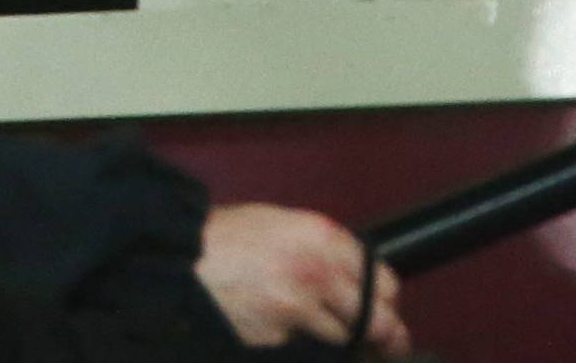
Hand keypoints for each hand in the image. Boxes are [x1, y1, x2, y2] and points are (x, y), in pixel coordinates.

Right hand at [195, 203, 408, 354]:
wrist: (185, 260)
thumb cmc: (229, 239)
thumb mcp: (285, 224)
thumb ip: (323, 248)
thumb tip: (350, 274)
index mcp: (323, 237)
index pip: (379, 277)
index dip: (386, 297)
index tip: (388, 309)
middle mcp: (318, 272)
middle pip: (375, 316)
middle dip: (385, 333)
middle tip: (390, 344)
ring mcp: (299, 309)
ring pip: (346, 339)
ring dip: (347, 345)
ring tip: (349, 347)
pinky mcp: (279, 339)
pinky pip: (309, 351)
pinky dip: (309, 349)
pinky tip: (299, 340)